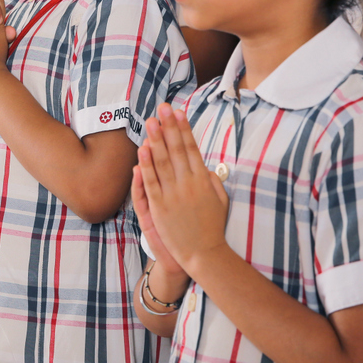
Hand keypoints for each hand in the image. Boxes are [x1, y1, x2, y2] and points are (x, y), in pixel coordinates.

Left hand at [136, 103, 229, 277]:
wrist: (204, 255)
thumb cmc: (212, 228)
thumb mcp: (220, 201)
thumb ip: (213, 180)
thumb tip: (207, 164)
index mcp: (203, 180)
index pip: (191, 148)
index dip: (183, 129)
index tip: (178, 112)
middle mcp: (188, 184)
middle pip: (176, 149)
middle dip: (169, 127)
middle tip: (162, 107)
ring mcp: (173, 195)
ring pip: (162, 162)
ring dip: (156, 140)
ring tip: (151, 121)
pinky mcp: (160, 207)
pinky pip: (151, 182)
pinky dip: (146, 165)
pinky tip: (142, 150)